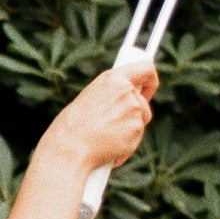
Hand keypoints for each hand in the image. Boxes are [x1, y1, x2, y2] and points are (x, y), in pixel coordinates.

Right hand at [40, 60, 157, 177]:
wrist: (69, 148)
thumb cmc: (70, 127)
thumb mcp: (88, 99)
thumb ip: (110, 97)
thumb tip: (122, 104)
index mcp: (112, 78)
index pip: (146, 68)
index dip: (150, 80)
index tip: (146, 90)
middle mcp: (127, 91)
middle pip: (143, 103)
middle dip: (135, 114)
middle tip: (117, 124)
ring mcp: (134, 111)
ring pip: (141, 122)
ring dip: (128, 131)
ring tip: (105, 138)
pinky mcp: (136, 130)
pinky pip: (135, 140)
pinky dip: (125, 147)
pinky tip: (107, 149)